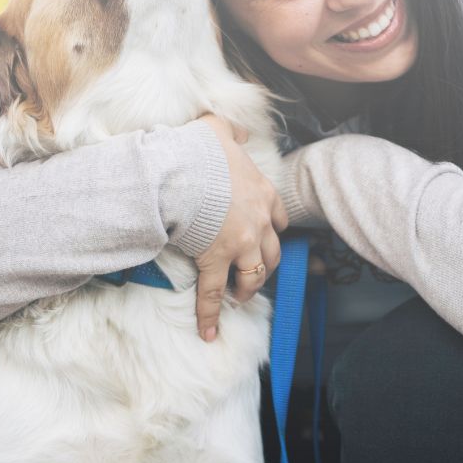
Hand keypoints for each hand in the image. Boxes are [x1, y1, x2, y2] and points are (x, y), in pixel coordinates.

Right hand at [195, 114, 287, 340]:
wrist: (183, 171)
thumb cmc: (199, 151)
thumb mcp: (220, 130)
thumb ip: (233, 131)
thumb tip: (238, 131)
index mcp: (262, 194)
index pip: (279, 218)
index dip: (274, 230)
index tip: (268, 236)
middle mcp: (259, 223)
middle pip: (272, 253)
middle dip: (265, 265)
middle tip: (254, 273)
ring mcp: (239, 245)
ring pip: (253, 276)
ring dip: (247, 289)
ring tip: (239, 299)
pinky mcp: (215, 261)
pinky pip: (213, 294)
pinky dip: (211, 316)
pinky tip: (209, 332)